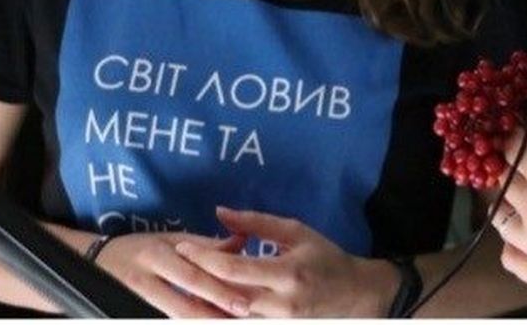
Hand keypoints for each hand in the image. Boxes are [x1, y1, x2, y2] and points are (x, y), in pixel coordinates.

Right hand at [92, 230, 250, 317]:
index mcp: (158, 254)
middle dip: (215, 311)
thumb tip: (241, 242)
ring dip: (202, 319)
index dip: (220, 289)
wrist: (93, 261)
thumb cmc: (139, 248)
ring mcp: (135, 297)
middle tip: (243, 316)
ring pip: (173, 315)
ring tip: (226, 322)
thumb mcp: (169, 239)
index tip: (246, 300)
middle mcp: (145, 277)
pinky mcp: (129, 310)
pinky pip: (161, 318)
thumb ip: (204, 244)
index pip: (193, 274)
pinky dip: (184, 321)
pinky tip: (204, 321)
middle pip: (185, 300)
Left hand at [171, 206, 399, 317]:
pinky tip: (201, 306)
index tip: (182, 247)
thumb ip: (257, 223)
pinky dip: (217, 316)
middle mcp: (279, 304)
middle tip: (171, 266)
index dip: (203, 258)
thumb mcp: (296, 232)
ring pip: (227, 317)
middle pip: (224, 296)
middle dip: (194, 281)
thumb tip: (220, 213)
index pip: (233, 268)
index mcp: (286, 274)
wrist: (355, 296)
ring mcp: (276, 324)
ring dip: (200, 304)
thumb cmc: (325, 258)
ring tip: (177, 287)